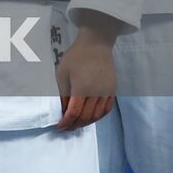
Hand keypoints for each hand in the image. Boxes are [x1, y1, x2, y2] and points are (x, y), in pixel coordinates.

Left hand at [56, 15, 118, 130]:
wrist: (96, 45)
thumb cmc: (75, 57)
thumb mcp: (62, 73)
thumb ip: (63, 93)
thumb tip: (63, 110)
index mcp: (81, 88)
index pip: (74, 112)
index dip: (66, 122)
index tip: (60, 127)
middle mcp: (96, 93)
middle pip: (86, 117)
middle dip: (75, 125)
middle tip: (67, 128)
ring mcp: (106, 93)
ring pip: (97, 115)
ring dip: (86, 123)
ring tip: (77, 124)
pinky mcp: (113, 91)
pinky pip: (106, 109)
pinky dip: (98, 117)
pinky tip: (90, 117)